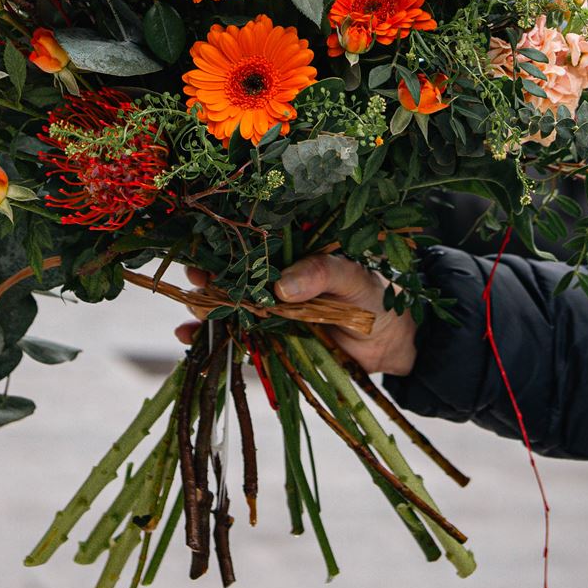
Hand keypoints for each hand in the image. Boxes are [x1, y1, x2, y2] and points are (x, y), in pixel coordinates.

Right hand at [175, 253, 417, 376]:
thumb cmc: (380, 296)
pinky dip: (214, 340)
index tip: (205, 248)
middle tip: (193, 283)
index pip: (253, 243)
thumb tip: (280, 287)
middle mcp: (278, 279)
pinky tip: (189, 342)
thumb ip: (321, 274)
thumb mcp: (354, 277)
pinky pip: (240, 339)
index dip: (226, 244)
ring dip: (205, 312)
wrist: (398, 344)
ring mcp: (274, 312)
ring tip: (188, 319)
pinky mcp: (275, 342)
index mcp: (294, 253)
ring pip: (231, 308)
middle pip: (233, 276)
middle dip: (208, 280)